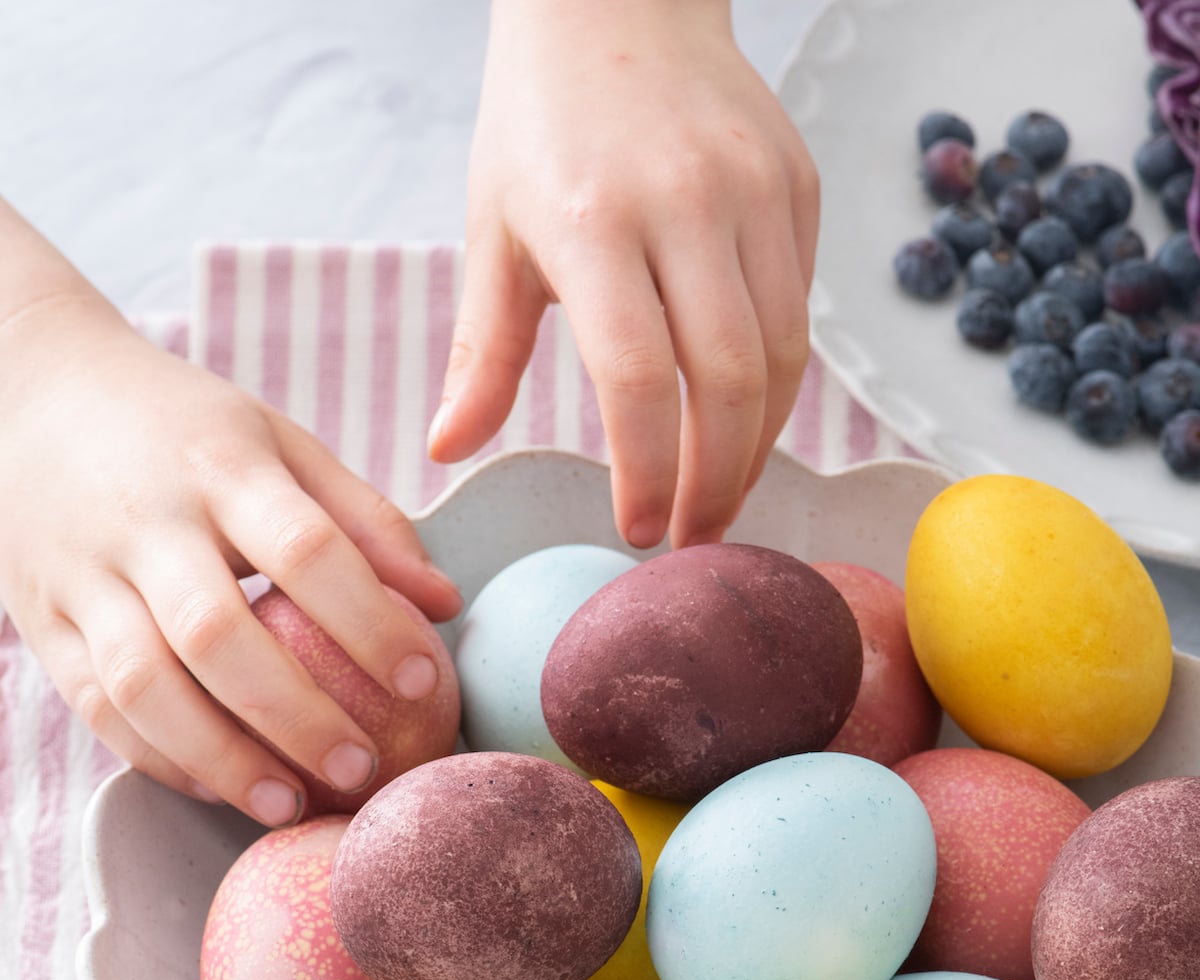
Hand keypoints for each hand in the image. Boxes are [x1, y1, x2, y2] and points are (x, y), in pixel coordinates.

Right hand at [0, 206, 460, 826]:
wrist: (31, 394)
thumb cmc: (185, 432)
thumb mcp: (278, 442)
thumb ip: (365, 520)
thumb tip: (447, 603)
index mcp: (220, 464)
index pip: (305, 549)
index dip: (369, 623)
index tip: (424, 682)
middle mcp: (145, 520)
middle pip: (216, 633)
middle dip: (296, 715)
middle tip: (362, 770)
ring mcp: (84, 574)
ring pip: (143, 685)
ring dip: (221, 758)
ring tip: (290, 806)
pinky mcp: (45, 621)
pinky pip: (96, 706)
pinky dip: (159, 756)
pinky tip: (219, 788)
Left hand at [429, 0, 817, 549]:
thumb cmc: (543, 124)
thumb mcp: (492, 231)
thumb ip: (483, 353)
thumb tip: (448, 451)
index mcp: (595, 218)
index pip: (638, 375)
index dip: (648, 470)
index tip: (639, 533)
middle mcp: (687, 202)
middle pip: (728, 379)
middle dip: (715, 480)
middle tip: (692, 538)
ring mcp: (755, 189)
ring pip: (783, 355)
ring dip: (757, 445)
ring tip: (721, 496)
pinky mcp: (798, 186)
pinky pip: (801, 310)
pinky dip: (778, 384)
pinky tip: (743, 423)